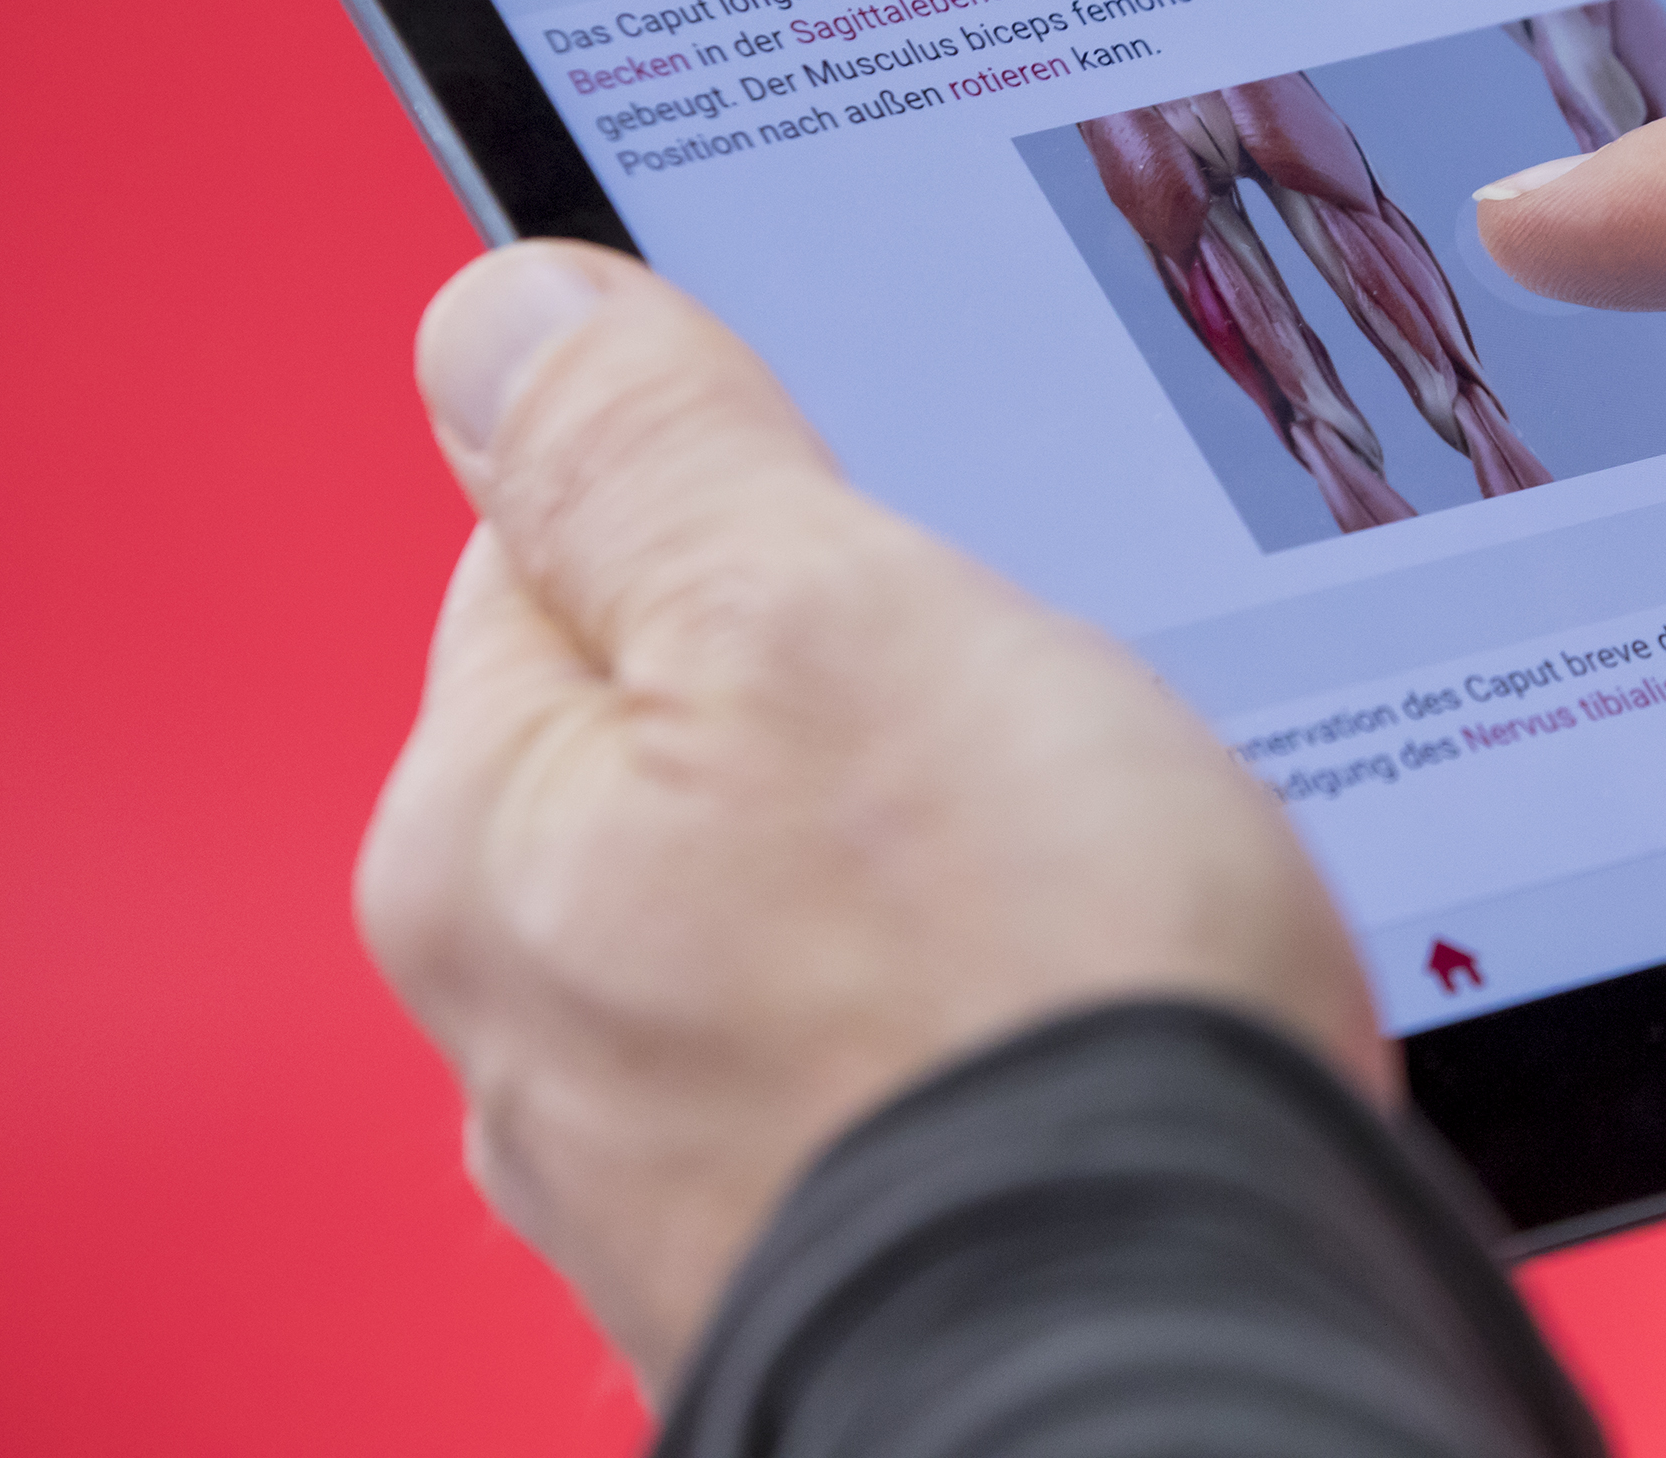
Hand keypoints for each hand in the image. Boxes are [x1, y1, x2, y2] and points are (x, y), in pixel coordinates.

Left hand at [356, 244, 1380, 1387]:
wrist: (1173, 1354)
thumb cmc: (1014, 1001)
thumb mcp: (824, 616)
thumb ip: (650, 453)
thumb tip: (508, 313)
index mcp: (492, 841)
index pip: (551, 549)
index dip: (746, 485)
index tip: (881, 495)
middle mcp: (545, 1032)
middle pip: (690, 737)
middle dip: (856, 684)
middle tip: (1017, 690)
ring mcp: (693, 1167)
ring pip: (814, 906)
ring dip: (943, 861)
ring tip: (1091, 862)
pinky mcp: (845, 1249)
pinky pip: (907, 1053)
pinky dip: (995, 1013)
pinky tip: (1098, 1007)